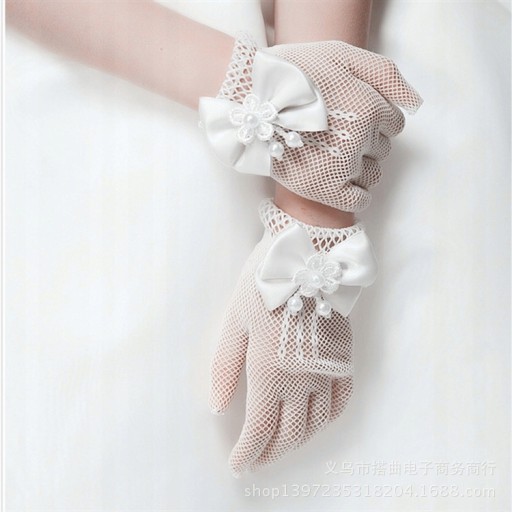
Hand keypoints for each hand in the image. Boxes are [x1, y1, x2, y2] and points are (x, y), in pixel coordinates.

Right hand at [201, 35, 421, 211]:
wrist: (247, 97)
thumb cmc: (294, 72)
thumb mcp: (341, 55)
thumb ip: (384, 74)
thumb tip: (415, 104)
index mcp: (369, 107)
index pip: (394, 122)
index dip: (374, 119)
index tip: (350, 117)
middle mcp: (361, 138)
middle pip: (383, 148)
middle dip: (366, 142)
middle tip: (334, 135)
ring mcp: (342, 166)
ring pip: (374, 174)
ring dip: (359, 167)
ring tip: (330, 156)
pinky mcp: (324, 189)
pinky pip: (359, 200)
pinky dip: (356, 195)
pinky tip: (339, 183)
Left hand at [209, 200, 374, 474]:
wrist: (306, 253)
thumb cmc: (264, 283)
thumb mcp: (234, 321)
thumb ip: (226, 366)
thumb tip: (217, 404)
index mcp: (270, 370)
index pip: (260, 429)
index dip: (248, 453)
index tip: (238, 465)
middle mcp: (302, 378)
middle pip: (289, 434)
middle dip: (271, 454)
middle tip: (257, 460)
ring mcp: (327, 369)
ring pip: (316, 423)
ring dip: (298, 442)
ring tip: (282, 446)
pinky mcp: (343, 356)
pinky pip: (342, 399)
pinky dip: (329, 418)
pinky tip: (319, 421)